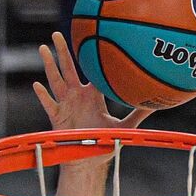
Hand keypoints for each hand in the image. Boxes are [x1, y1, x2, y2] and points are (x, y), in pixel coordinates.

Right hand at [34, 32, 156, 132]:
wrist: (87, 162)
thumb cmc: (103, 144)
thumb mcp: (124, 129)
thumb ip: (138, 115)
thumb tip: (157, 105)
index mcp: (92, 96)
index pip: (90, 70)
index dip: (89, 55)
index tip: (89, 35)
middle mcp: (76, 96)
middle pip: (68, 68)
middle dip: (63, 50)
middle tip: (58, 32)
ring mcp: (65, 105)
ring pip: (55, 80)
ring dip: (49, 65)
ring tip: (44, 48)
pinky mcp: (56, 118)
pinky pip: (49, 104)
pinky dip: (43, 95)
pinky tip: (37, 85)